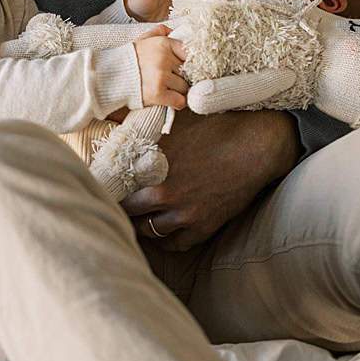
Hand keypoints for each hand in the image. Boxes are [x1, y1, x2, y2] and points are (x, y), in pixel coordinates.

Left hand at [122, 108, 299, 250]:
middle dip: (120, 208)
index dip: (108, 187)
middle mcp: (165, 194)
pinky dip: (165, 240)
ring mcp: (185, 213)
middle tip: (114, 205)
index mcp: (153, 167)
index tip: (103, 185)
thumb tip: (123, 118)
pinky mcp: (204, 226)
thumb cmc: (217, 127)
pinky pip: (176, 243)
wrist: (256, 147)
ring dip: (140, 225)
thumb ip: (150, 126)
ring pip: (150, 230)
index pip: (117, 185)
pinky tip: (160, 233)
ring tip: (134, 219)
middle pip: (128, 211)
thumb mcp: (177, 120)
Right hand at [134, 25, 189, 110]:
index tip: (184, 68)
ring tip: (166, 89)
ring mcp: (161, 77)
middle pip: (188, 72)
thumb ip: (158, 32)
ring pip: (185, 87)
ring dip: (178, 90)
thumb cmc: (128, 59)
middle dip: (181, 77)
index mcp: (163, 43)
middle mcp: (164, 59)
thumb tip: (173, 30)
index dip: (189, 62)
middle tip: (171, 80)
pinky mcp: (158, 94)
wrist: (109, 77)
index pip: (190, 53)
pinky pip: (180, 101)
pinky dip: (176, 102)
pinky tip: (168, 99)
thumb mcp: (142, 39)